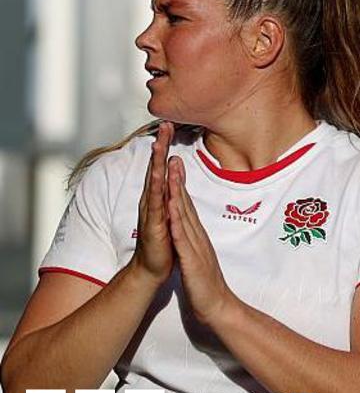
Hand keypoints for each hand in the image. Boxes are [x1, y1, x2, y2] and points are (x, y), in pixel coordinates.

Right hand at [133, 122, 174, 283]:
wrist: (152, 268)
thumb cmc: (162, 239)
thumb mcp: (168, 212)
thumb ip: (169, 194)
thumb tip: (173, 174)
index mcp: (158, 197)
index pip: (162, 167)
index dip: (165, 146)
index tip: (170, 124)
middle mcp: (152, 201)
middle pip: (156, 168)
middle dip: (160, 146)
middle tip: (165, 125)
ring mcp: (152, 213)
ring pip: (155, 184)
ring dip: (157, 165)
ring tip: (159, 147)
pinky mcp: (154, 228)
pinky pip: (158, 208)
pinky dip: (161, 194)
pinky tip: (163, 183)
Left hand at [166, 156, 237, 326]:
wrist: (217, 307)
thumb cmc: (206, 285)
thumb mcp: (198, 259)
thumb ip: (193, 243)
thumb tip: (187, 232)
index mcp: (197, 237)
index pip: (187, 207)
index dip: (180, 186)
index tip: (175, 166)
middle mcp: (198, 237)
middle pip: (187, 206)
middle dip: (179, 182)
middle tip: (174, 158)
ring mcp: (196, 248)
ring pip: (185, 217)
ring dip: (178, 196)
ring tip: (171, 176)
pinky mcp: (193, 261)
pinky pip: (183, 240)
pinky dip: (177, 224)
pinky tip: (171, 211)